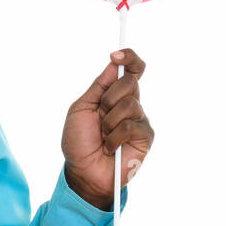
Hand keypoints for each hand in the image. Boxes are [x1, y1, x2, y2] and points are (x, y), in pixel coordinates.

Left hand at [61, 48, 154, 210]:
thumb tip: (114, 64)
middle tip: (100, 115)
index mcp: (114, 95)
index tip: (115, 55)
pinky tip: (110, 147)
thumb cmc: (79, 141)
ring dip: (109, 122)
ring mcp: (140, 120)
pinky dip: (114, 137)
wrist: (83, 170)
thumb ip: (98, 87)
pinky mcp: (146, 137)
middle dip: (109, 97)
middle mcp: (130, 104)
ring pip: (130, 104)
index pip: (131, 70)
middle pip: (130, 82)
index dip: (128, 58)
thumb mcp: (81, 109)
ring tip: (103, 136)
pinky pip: (131, 126)